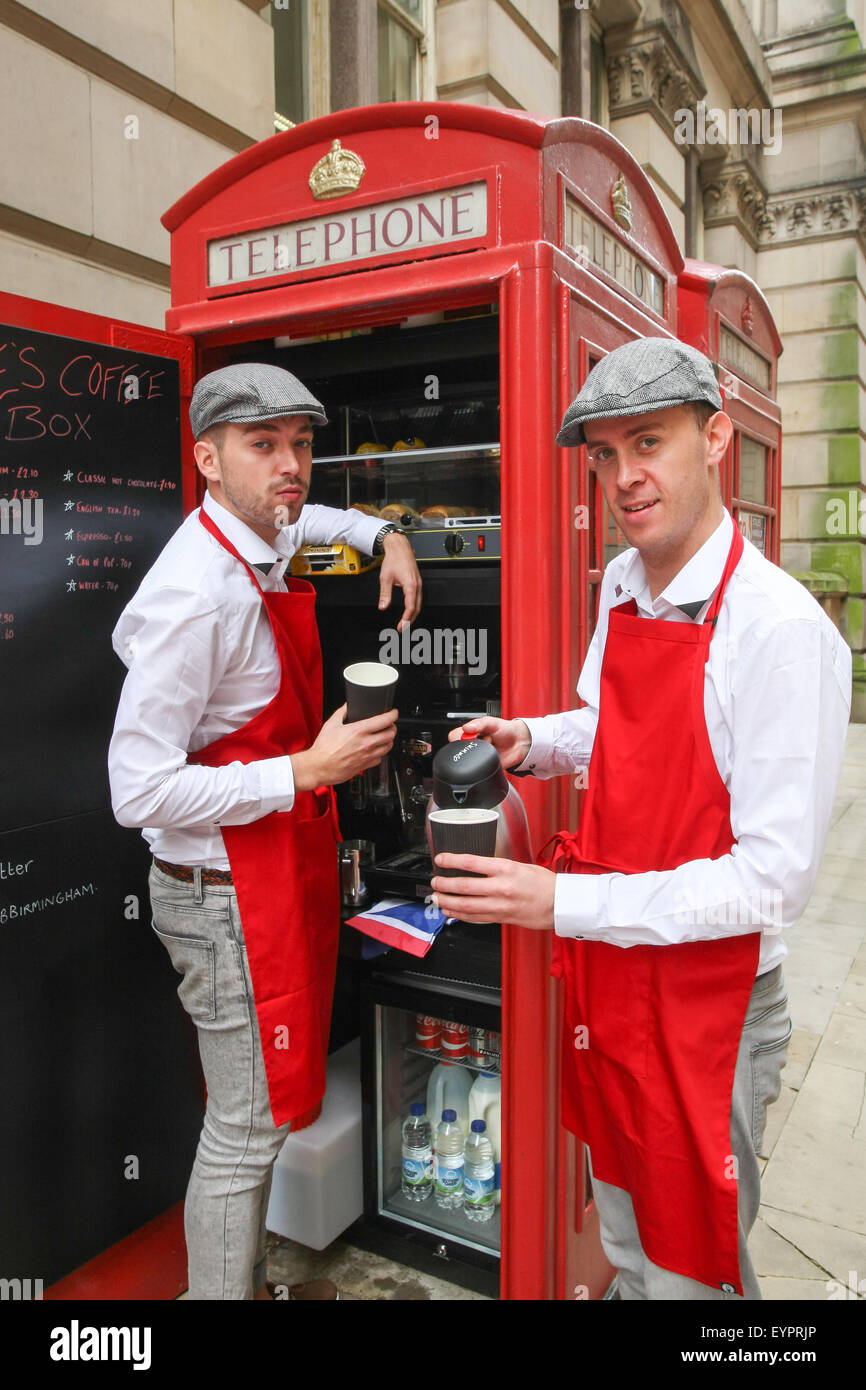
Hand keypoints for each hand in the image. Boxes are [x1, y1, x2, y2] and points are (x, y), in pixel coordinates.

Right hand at [292, 704, 397, 789]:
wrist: (318, 767)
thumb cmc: (323, 748)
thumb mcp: (331, 724)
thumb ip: (341, 712)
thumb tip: (347, 705)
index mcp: (358, 731)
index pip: (385, 720)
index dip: (393, 714)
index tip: (393, 713)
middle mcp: (366, 744)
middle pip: (391, 734)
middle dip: (393, 727)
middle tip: (390, 725)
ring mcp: (367, 756)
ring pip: (388, 747)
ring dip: (389, 740)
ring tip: (385, 737)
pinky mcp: (365, 766)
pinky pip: (380, 759)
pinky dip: (380, 753)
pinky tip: (375, 750)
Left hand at [378, 532, 421, 630]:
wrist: (399, 548)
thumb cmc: (394, 560)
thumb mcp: (385, 578)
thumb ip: (384, 594)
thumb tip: (383, 606)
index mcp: (410, 585)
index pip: (410, 607)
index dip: (406, 619)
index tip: (400, 626)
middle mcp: (417, 585)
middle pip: (417, 608)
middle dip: (410, 620)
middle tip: (403, 628)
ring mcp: (419, 583)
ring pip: (419, 603)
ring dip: (413, 614)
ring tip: (406, 622)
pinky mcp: (417, 582)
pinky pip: (418, 597)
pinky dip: (414, 606)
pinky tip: (409, 610)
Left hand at [431, 856, 554, 928]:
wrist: (559, 903)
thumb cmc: (544, 883)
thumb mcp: (520, 865)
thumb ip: (498, 867)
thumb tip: (476, 866)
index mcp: (505, 869)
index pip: (471, 862)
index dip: (451, 861)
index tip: (440, 859)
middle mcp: (501, 886)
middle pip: (464, 885)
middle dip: (444, 884)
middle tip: (435, 882)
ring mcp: (500, 904)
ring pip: (466, 905)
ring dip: (448, 902)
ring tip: (438, 898)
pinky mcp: (502, 918)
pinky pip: (476, 917)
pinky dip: (460, 915)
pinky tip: (451, 911)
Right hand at [447, 716, 530, 770]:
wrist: (520, 743)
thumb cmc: (506, 730)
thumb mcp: (493, 722)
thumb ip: (480, 724)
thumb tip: (466, 728)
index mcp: (469, 733)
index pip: (454, 736)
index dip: (460, 737)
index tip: (473, 735)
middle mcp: (471, 745)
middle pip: (460, 749)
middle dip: (475, 745)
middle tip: (487, 740)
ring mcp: (477, 756)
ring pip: (470, 759)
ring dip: (481, 754)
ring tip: (491, 747)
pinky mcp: (484, 766)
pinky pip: (479, 768)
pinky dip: (486, 762)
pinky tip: (493, 755)